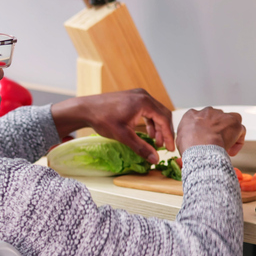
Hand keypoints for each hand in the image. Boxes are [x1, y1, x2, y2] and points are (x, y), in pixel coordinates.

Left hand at [51, 89, 174, 163]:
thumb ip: (141, 147)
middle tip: (163, 147)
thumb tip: (155, 160)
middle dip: (164, 131)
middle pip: (162, 114)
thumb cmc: (103, 120)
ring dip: (157, 127)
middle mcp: (144, 95)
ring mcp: (138, 95)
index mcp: (144, 102)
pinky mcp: (132, 97)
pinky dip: (149, 122)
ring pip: (155, 112)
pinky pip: (147, 110)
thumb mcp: (123, 136)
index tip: (170, 149)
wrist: (85, 109)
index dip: (168, 135)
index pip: (164, 119)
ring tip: (155, 142)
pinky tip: (147, 133)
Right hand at [174, 107, 244, 156]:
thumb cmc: (189, 147)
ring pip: (230, 121)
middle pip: (215, 118)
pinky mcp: (234, 122)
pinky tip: (232, 151)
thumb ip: (185, 136)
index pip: (199, 119)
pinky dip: (238, 141)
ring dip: (229, 131)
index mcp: (192, 114)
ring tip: (226, 145)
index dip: (203, 131)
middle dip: (217, 130)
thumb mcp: (180, 140)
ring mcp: (221, 115)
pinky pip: (240, 130)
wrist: (201, 148)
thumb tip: (188, 141)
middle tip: (215, 143)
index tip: (204, 140)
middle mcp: (207, 112)